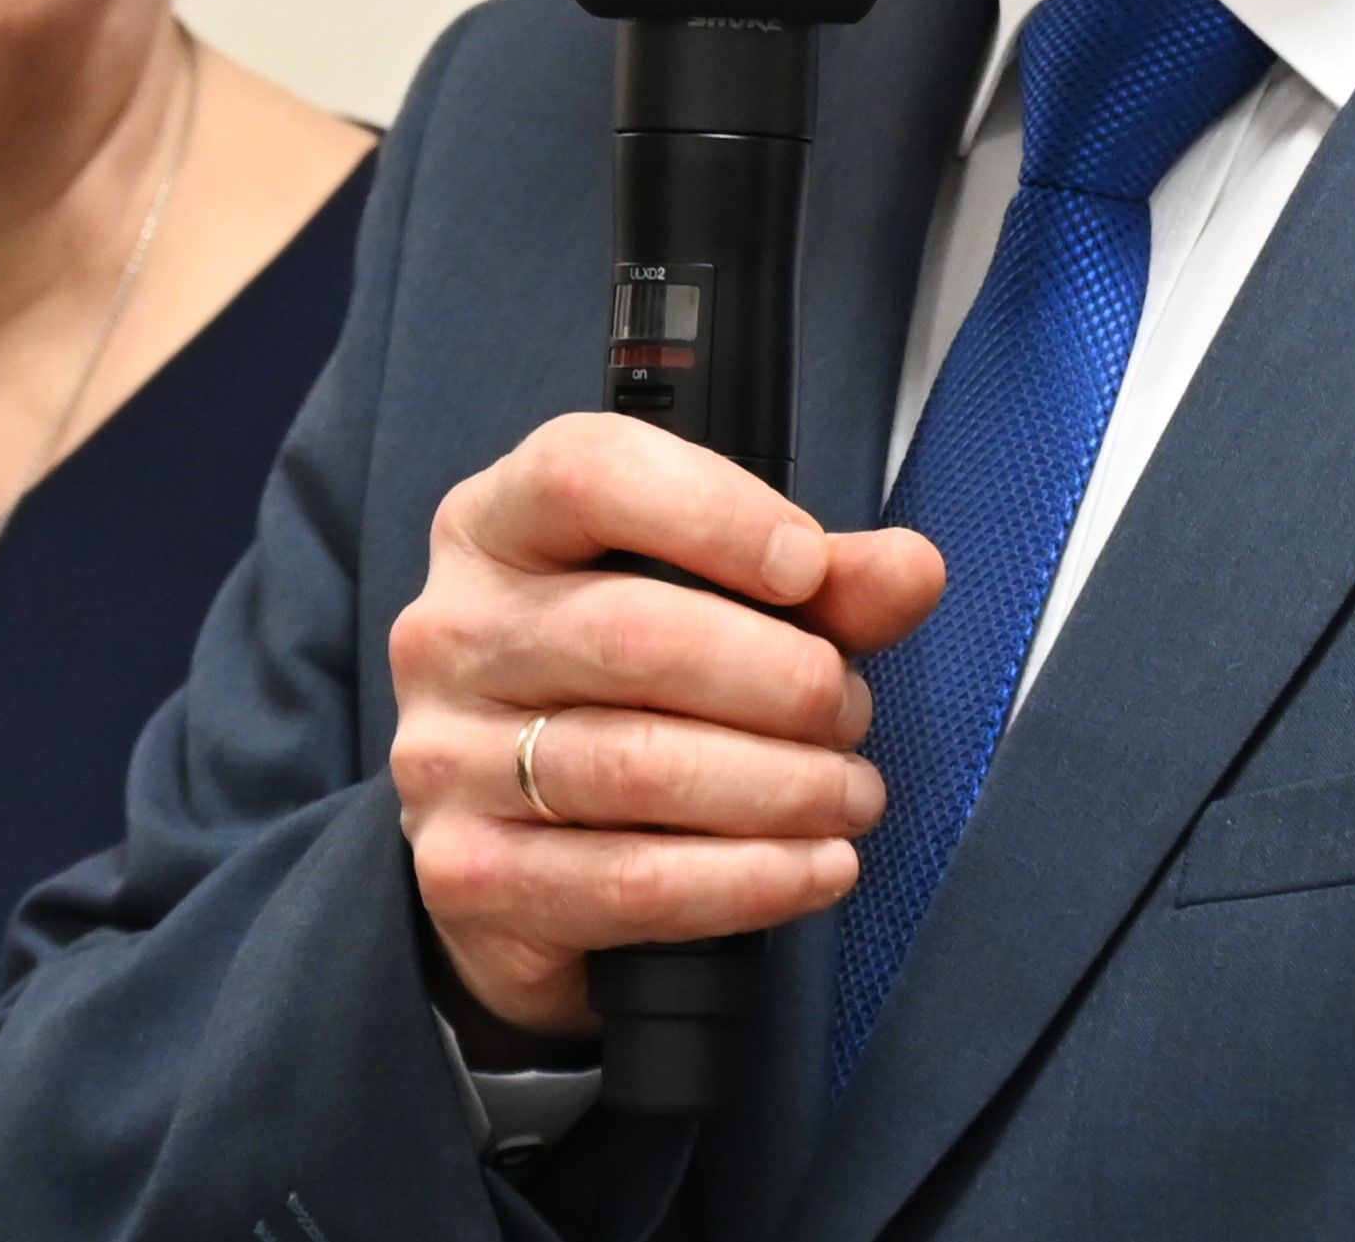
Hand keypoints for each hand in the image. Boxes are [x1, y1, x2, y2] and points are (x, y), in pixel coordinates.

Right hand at [388, 413, 945, 1039]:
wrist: (510, 851)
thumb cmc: (616, 694)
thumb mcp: (709, 606)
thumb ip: (818, 583)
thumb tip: (912, 570)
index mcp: (496, 526)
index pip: (588, 473)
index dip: (716, 512)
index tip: (810, 567)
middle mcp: (451, 632)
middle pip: (634, 632)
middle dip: (781, 678)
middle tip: (852, 711)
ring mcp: (442, 758)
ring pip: (640, 766)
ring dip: (783, 786)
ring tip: (852, 794)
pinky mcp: (466, 876)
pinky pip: (630, 881)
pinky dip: (751, 881)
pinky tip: (818, 868)